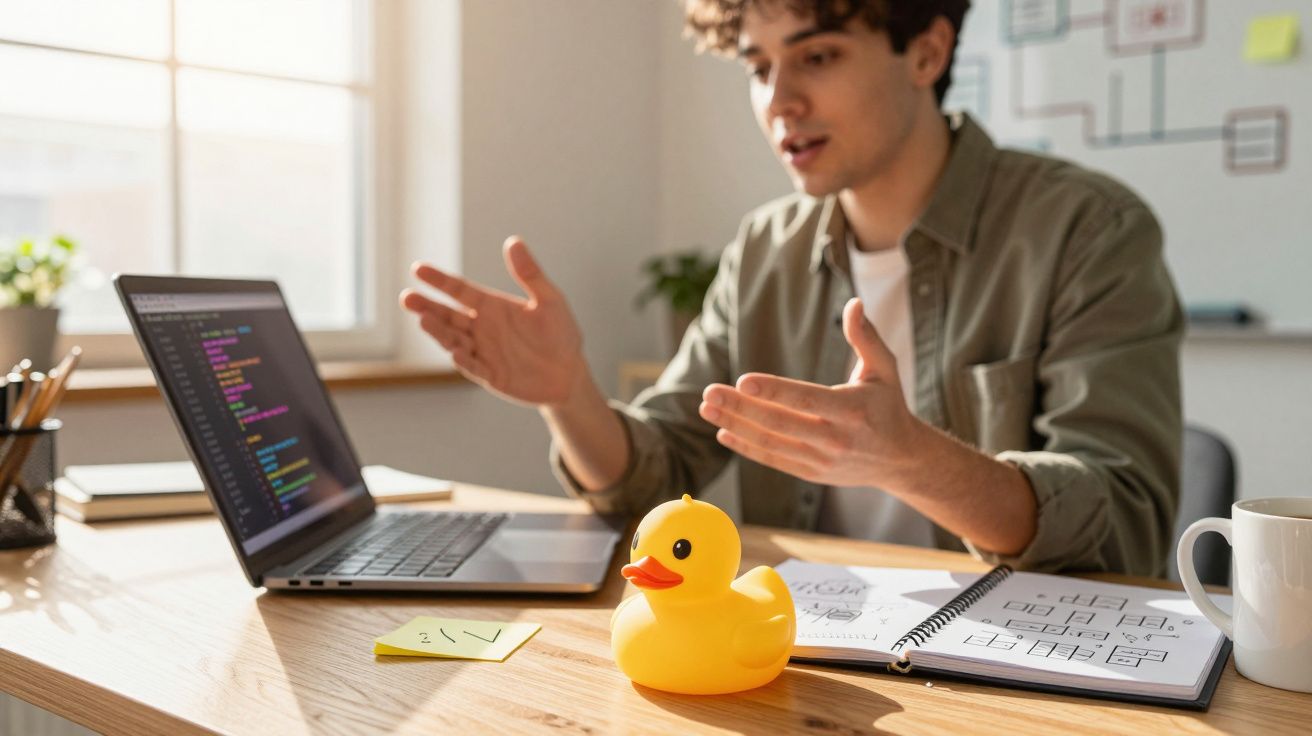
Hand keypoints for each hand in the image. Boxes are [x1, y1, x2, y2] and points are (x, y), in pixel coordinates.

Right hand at [400, 236, 586, 406]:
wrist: (570, 373)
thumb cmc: (560, 333)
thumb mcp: (549, 300)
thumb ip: (530, 274)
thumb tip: (513, 241)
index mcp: (492, 307)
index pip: (460, 290)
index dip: (440, 281)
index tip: (417, 269)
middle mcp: (482, 328)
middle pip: (448, 316)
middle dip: (428, 307)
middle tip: (407, 298)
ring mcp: (483, 353)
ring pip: (454, 340)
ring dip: (439, 332)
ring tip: (423, 321)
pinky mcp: (491, 376)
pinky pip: (475, 368)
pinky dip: (465, 361)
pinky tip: (456, 352)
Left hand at [698, 297, 925, 488]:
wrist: (901, 460)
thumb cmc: (889, 405)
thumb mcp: (885, 368)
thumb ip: (866, 337)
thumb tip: (854, 303)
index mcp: (853, 409)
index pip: (807, 399)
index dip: (774, 391)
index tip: (743, 380)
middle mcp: (837, 438)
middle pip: (781, 423)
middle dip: (742, 408)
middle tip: (709, 392)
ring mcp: (823, 460)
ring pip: (772, 443)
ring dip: (736, 425)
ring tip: (707, 408)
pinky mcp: (813, 473)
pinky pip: (774, 461)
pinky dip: (747, 447)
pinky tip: (723, 431)